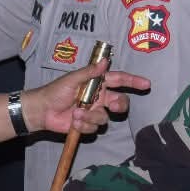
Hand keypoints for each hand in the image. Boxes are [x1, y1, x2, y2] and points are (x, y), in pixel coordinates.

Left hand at [23, 60, 150, 134]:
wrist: (42, 111)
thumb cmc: (55, 91)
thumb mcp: (72, 79)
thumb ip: (89, 73)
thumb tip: (105, 62)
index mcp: (97, 84)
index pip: (120, 81)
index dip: (133, 82)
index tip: (146, 84)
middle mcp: (99, 98)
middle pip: (120, 102)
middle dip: (119, 105)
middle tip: (113, 106)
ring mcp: (93, 112)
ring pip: (104, 118)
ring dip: (91, 117)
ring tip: (76, 113)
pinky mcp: (87, 125)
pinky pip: (94, 128)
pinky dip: (84, 125)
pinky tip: (73, 122)